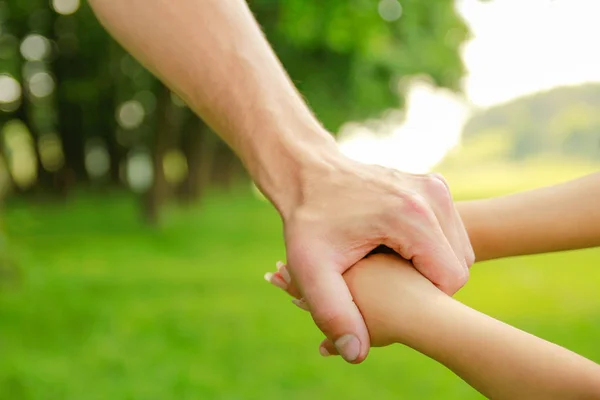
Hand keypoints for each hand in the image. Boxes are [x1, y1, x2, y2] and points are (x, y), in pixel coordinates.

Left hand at [276, 153, 473, 362]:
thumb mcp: (311, 269)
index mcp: (413, 218)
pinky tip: (393, 245)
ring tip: (387, 261)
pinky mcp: (432, 184)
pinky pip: (447, 230)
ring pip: (456, 247)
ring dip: (429, 263)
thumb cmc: (308, 221)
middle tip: (385, 278)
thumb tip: (355, 353)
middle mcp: (432, 196)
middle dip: (426, 281)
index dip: (424, 299)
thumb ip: (332, 312)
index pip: (450, 280)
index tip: (389, 294)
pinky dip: (428, 245)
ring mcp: (435, 186)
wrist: (308, 173)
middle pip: (458, 263)